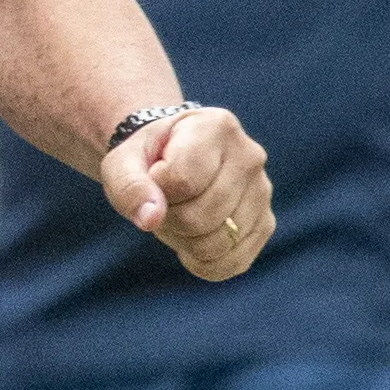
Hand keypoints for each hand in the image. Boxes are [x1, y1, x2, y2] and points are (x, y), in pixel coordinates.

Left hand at [100, 106, 272, 280]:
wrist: (172, 157)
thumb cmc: (148, 158)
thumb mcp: (123, 161)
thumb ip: (129, 185)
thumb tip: (151, 218)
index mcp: (214, 126)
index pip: (182, 181)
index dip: (156, 190)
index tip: (153, 175)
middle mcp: (249, 156)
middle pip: (199, 217)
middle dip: (167, 218)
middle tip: (162, 200)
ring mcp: (262, 192)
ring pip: (216, 244)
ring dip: (183, 241)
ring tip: (178, 212)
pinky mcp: (266, 223)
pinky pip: (232, 263)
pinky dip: (203, 261)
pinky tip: (192, 237)